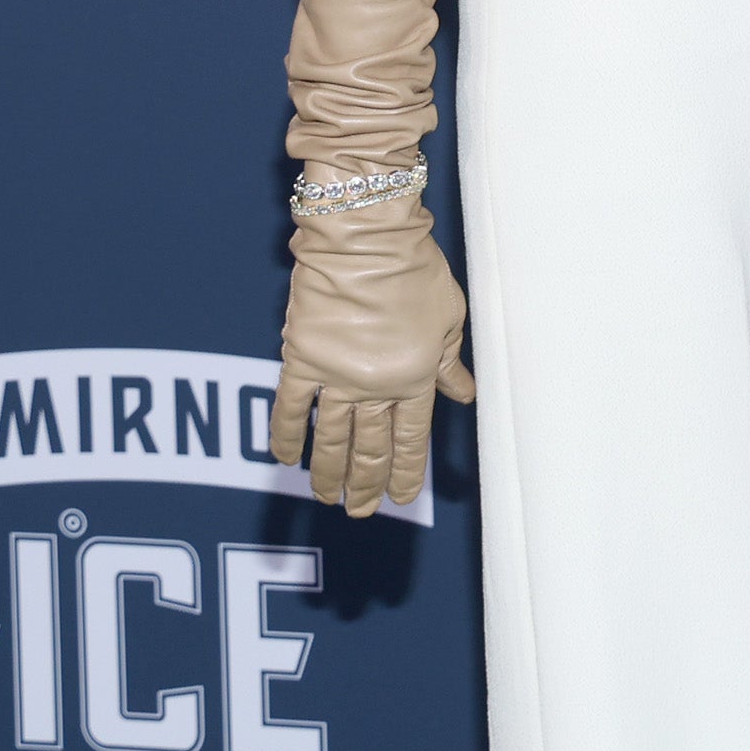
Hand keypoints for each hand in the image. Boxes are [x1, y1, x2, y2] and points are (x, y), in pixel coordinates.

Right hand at [272, 201, 475, 512]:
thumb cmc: (416, 270)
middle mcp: (375, 385)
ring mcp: (335, 375)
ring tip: (326, 499)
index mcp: (415, 377)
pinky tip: (287, 458)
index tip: (401, 498)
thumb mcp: (449, 317)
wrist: (366, 240)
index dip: (406, 472)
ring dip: (327, 473)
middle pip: (368, 447)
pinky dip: (286, 435)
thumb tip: (463, 394)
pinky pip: (289, 408)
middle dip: (365, 483)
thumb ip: (449, 362)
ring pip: (330, 438)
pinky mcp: (301, 359)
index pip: (410, 438)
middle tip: (359, 511)